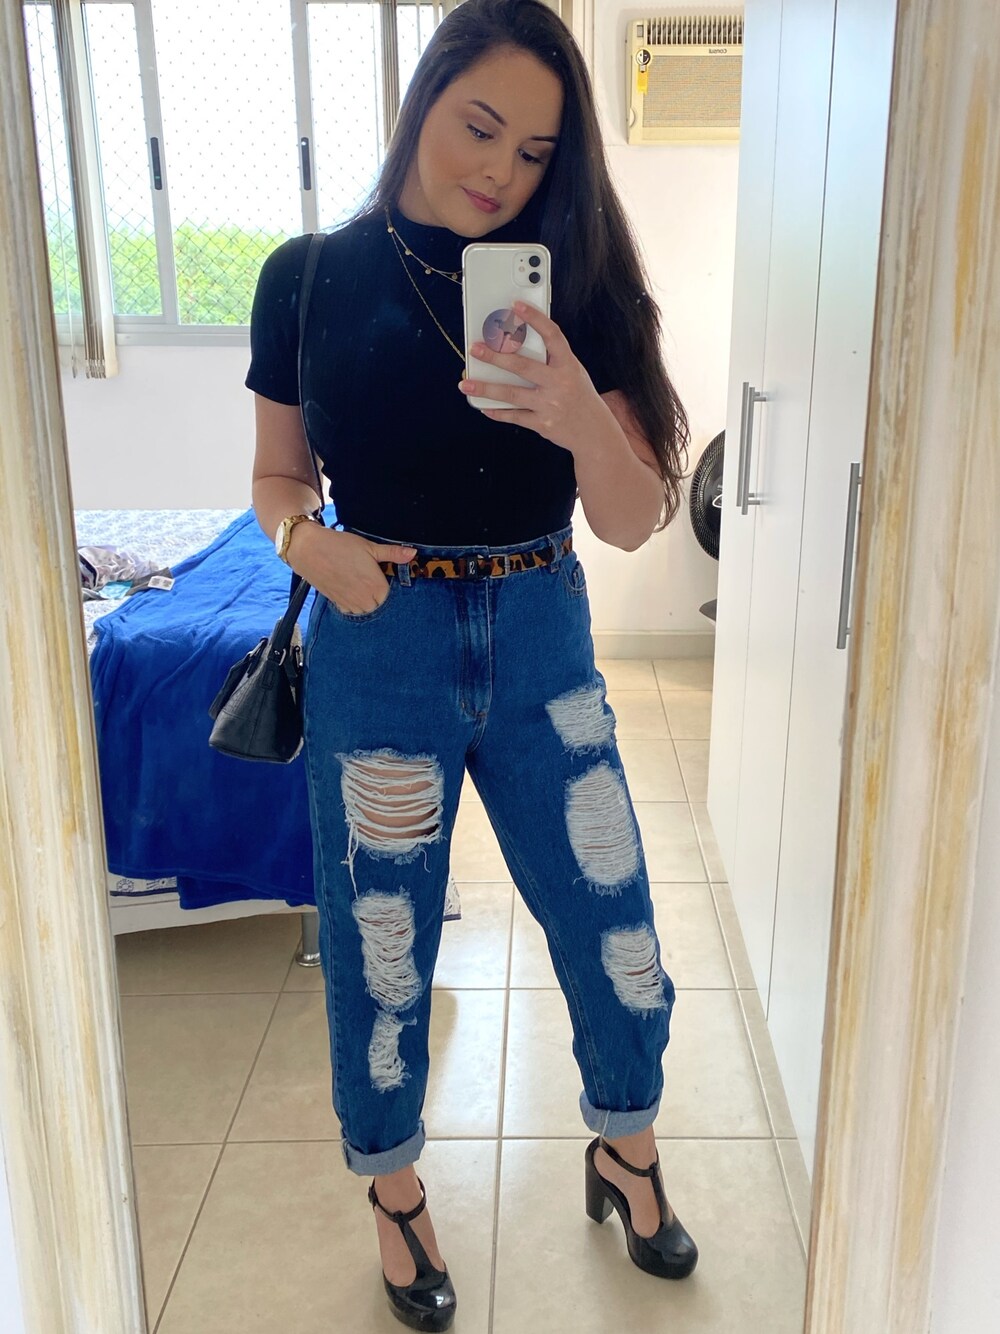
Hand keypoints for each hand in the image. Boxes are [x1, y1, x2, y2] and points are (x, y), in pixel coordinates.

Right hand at [286, 524, 415, 614]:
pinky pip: (351, 611)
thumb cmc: (340, 546)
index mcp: (377, 587)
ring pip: (366, 610)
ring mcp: (350, 604)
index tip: (383, 576)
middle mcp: (365, 600)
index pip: (392, 596)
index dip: (388, 585)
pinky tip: (351, 591)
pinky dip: (353, 605)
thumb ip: (392, 554)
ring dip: (367, 602)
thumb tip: (413, 553)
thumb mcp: (369, 547)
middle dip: (378, 595)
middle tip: (371, 579)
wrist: (308, 549)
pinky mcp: (337, 603)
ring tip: (361, 585)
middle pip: (380, 605)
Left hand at [458, 301, 614, 453]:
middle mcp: (560, 383)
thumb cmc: (578, 396)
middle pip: (523, 366)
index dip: (535, 318)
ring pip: (512, 394)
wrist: (594, 432)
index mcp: (568, 365)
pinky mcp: (542, 424)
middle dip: (496, 357)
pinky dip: (497, 412)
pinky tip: (483, 406)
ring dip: (486, 388)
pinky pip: (515, 416)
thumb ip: (550, 359)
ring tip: (465, 383)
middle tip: (475, 348)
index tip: (516, 305)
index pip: (552, 336)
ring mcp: (550, 405)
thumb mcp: (572, 372)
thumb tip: (515, 343)